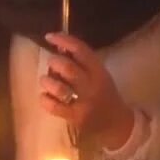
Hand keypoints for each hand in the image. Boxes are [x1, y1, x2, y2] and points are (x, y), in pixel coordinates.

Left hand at [41, 33, 133, 147]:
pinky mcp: (75, 117)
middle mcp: (92, 85)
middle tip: (51, 63)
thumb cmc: (103, 94)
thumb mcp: (99, 75)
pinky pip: (55, 107)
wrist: (115, 123)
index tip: (49, 36)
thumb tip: (58, 47)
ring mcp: (83, 103)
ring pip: (60, 88)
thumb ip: (82, 63)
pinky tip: (44, 96)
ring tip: (45, 80)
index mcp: (99, 71)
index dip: (63, 40)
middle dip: (54, 62)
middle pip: (69, 68)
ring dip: (48, 81)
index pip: (81, 50)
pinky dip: (45, 100)